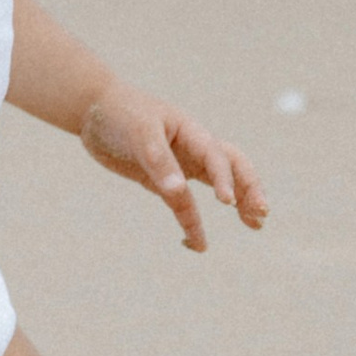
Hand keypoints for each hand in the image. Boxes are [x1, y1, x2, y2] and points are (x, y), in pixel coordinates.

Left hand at [78, 85, 268, 250]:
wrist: (93, 110)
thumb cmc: (120, 113)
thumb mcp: (139, 133)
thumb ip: (159, 161)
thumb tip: (177, 191)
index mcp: (190, 131)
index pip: (216, 155)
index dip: (224, 178)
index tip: (227, 202)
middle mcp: (191, 148)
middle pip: (232, 166)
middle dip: (250, 187)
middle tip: (262, 214)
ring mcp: (180, 165)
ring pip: (215, 185)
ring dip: (237, 202)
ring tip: (255, 225)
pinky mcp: (163, 181)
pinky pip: (183, 205)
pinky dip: (192, 223)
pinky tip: (198, 244)